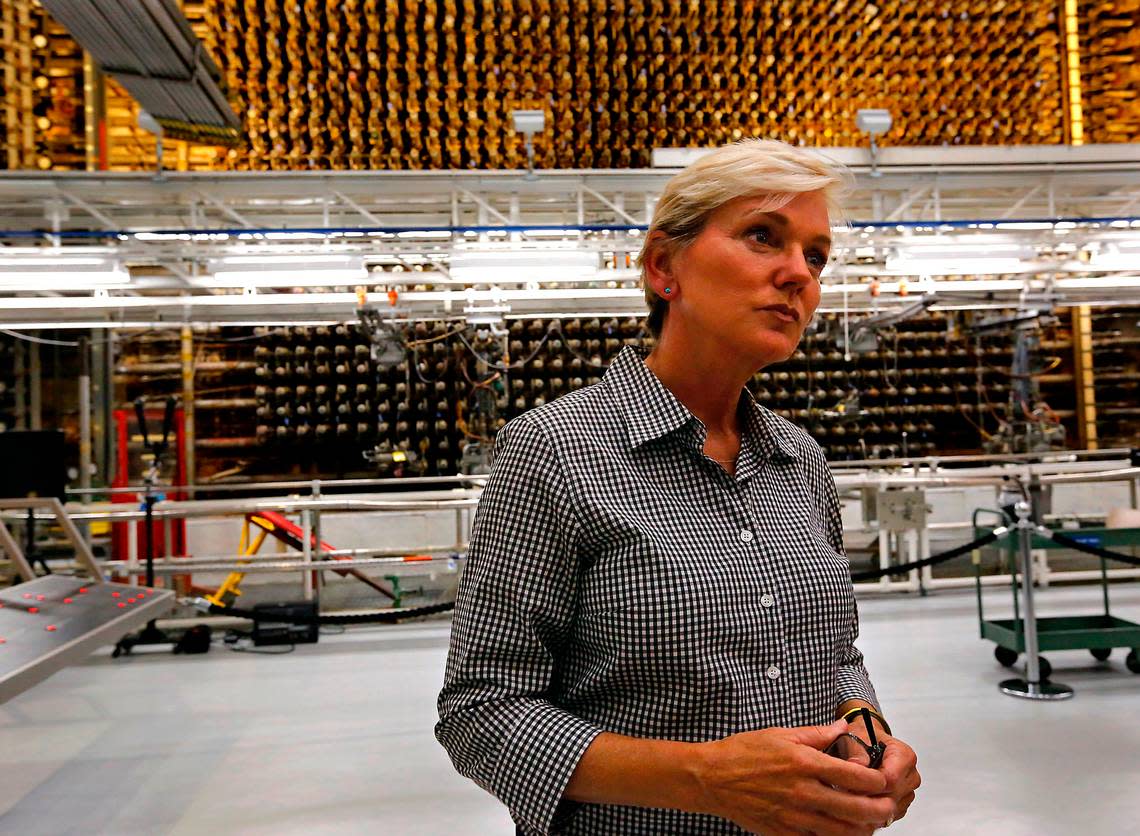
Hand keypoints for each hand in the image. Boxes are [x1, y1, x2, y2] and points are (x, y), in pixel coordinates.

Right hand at [695, 719, 894, 835]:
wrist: (712, 778)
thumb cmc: (743, 753)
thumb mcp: (782, 734)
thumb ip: (817, 733)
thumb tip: (842, 727)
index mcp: (805, 764)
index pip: (855, 777)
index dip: (877, 782)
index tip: (884, 781)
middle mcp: (803, 792)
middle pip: (856, 809)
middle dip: (879, 810)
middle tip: (887, 807)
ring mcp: (794, 816)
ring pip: (841, 831)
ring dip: (862, 829)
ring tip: (870, 823)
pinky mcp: (784, 833)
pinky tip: (840, 831)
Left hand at [846, 717, 920, 826]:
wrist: (865, 742)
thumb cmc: (863, 738)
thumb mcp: (855, 735)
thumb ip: (856, 749)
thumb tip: (857, 763)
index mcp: (904, 755)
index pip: (891, 780)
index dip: (869, 784)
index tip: (851, 783)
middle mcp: (910, 774)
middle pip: (891, 796)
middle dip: (868, 795)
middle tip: (847, 790)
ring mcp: (908, 791)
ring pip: (891, 808)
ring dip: (871, 804)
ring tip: (853, 792)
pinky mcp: (902, 803)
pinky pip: (889, 815)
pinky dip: (874, 811)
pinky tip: (861, 800)